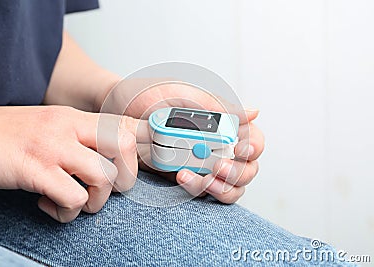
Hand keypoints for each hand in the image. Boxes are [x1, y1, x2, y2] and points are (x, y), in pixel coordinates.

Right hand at [0, 105, 149, 221]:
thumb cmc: (8, 136)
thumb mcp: (51, 128)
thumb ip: (80, 138)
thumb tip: (112, 161)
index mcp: (74, 117)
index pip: (124, 123)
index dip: (144, 143)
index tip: (146, 162)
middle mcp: (68, 127)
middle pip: (125, 146)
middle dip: (125, 177)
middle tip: (104, 189)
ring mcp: (52, 146)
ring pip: (104, 176)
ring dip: (95, 200)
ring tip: (75, 200)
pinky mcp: (34, 169)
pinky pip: (73, 198)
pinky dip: (67, 212)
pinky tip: (50, 204)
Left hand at [106, 82, 264, 203]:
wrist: (118, 109)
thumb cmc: (150, 94)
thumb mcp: (185, 94)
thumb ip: (218, 107)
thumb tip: (255, 113)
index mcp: (223, 123)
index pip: (253, 139)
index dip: (254, 147)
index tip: (240, 150)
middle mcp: (217, 145)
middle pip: (247, 169)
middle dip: (237, 172)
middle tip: (217, 167)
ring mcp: (202, 164)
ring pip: (230, 187)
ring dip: (221, 187)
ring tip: (202, 177)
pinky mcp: (185, 177)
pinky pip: (202, 192)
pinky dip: (197, 189)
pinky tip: (182, 176)